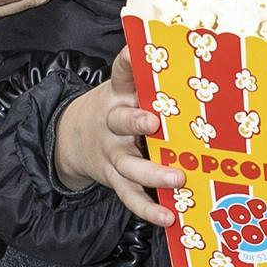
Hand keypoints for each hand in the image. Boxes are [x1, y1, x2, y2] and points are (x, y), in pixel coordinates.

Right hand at [54, 52, 177, 228]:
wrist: (72, 138)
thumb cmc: (116, 109)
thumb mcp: (125, 89)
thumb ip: (149, 80)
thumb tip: (195, 55)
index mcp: (118, 95)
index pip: (121, 73)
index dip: (127, 61)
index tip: (134, 51)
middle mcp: (112, 123)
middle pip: (119, 121)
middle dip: (135, 122)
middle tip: (154, 122)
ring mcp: (112, 153)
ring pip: (129, 165)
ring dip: (152, 172)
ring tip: (177, 178)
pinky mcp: (114, 178)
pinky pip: (130, 195)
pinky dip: (149, 208)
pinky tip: (168, 216)